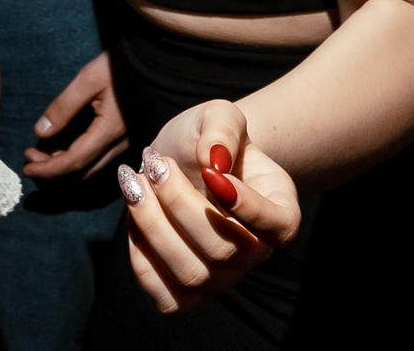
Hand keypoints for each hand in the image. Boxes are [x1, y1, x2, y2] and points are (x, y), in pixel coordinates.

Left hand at [23, 50, 127, 179]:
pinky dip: (77, 158)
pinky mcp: (126, 137)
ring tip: (41, 152)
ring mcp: (125, 143)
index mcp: (110, 131)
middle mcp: (121, 144)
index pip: (75, 162)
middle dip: (53, 170)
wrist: (156, 62)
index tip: (26, 169)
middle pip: (83, 172)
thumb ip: (64, 106)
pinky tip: (62, 145)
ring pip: (91, 168)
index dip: (48, 170)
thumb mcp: (88, 78)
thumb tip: (40, 132)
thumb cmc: (122, 65)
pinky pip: (99, 158)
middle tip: (29, 157)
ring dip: (65, 166)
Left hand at [123, 100, 300, 312]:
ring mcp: (222, 278)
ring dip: (151, 224)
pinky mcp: (185, 293)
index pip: (279, 228)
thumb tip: (213, 161)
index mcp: (279, 209)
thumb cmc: (208, 139)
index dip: (248, 208)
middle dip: (177, 202)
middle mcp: (255, 253)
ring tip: (134, 181)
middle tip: (155, 162)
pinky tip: (134, 214)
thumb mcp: (218, 115)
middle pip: (222, 250)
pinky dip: (140, 257)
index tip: (210, 172)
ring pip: (190, 274)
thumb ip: (221, 128)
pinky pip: (165, 297)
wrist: (181, 161)